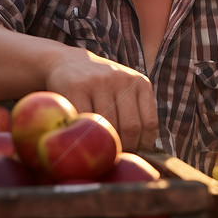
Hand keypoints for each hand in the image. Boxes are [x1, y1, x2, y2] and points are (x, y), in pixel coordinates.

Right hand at [45, 48, 159, 151]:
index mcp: (140, 83)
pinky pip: (85, 121)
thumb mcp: (124, 90)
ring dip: (105, 144)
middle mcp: (123, 80)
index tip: (135, 153)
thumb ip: (136, 113)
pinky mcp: (77, 87)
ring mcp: (100, 82)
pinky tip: (84, 137)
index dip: (143, 145)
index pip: (149, 123)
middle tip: (116, 155)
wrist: (68, 62)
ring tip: (101, 150)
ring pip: (109, 126)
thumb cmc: (102, 86)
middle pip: (131, 127)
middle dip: (125, 147)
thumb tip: (147, 151)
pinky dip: (86, 135)